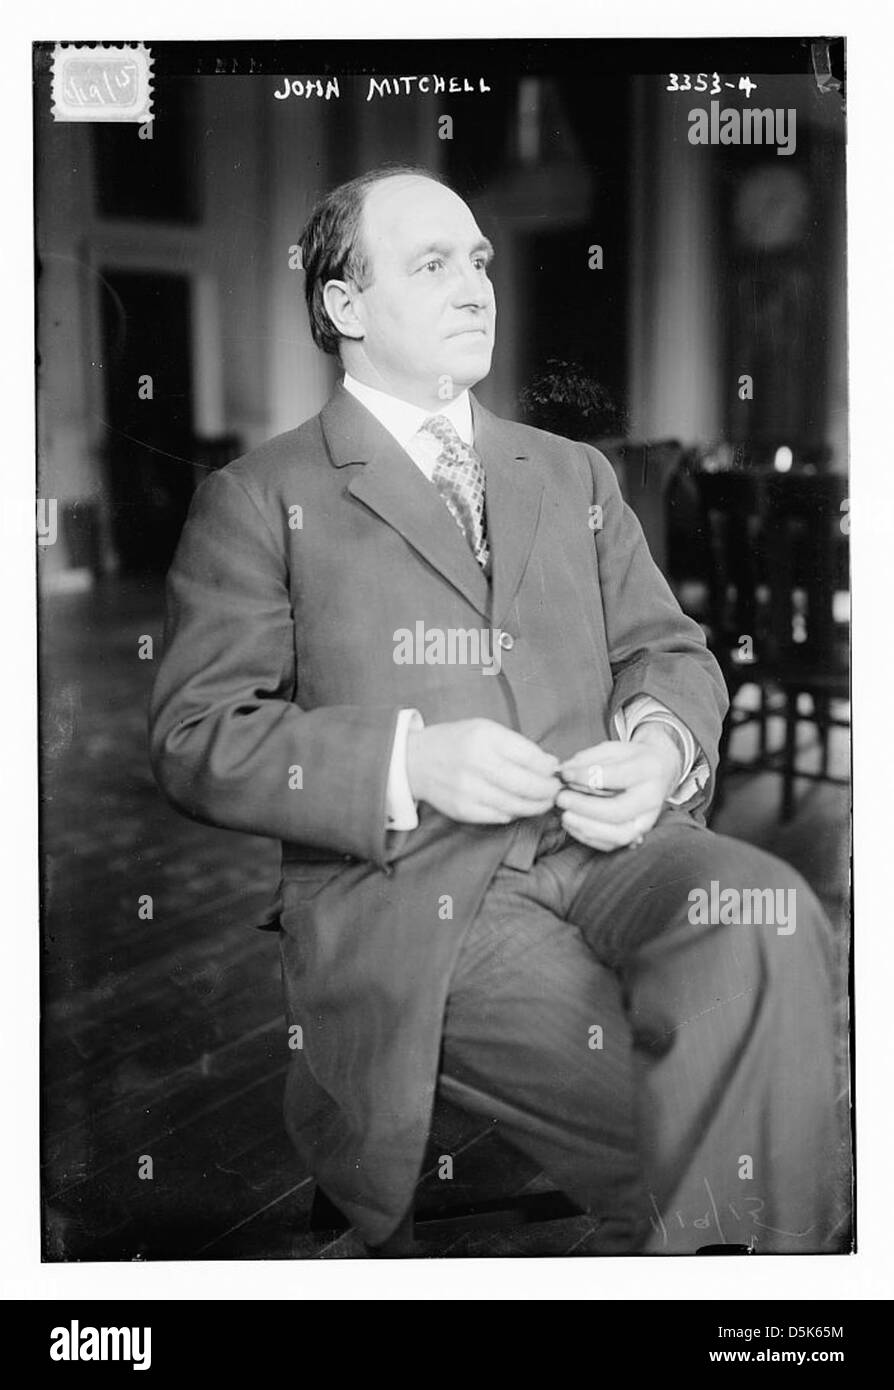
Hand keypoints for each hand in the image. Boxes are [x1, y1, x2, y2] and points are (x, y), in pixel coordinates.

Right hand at [406, 718, 560, 824]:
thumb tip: (551, 765)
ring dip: (536, 806)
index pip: (531, 757)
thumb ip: (518, 746)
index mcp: (485, 737)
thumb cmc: (457, 742)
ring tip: (543, 801)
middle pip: (527, 785)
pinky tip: (516, 806)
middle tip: (554, 790)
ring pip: (516, 805)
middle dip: (548, 791)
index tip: (554, 770)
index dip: (549, 768)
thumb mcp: (486, 730)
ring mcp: (468, 789)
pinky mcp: (463, 809)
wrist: (415, 760)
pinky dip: (513, 813)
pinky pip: (499, 817)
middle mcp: (476, 763)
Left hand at [555, 724, 681, 851]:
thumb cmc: (632, 759)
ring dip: (586, 827)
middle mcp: (651, 798)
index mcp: (647, 769)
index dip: (585, 776)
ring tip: (565, 815)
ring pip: (618, 834)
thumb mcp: (613, 749)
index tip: (565, 774)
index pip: (615, 776)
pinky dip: (589, 837)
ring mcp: (648, 819)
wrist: (660, 770)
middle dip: (584, 807)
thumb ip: (588, 759)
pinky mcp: (639, 834)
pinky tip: (573, 824)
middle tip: (562, 798)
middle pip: (617, 810)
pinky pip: (614, 844)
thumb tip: (563, 772)